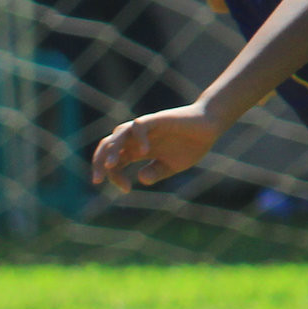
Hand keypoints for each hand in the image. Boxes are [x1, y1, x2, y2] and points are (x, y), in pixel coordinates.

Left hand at [92, 104, 220, 192]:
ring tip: (111, 166)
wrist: (210, 126)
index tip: (126, 189)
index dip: (114, 176)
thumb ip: (155, 173)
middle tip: (97, 180)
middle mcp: (136, 138)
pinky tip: (143, 152)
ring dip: (112, 150)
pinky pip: (139, 125)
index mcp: (136, 150)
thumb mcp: (171, 166)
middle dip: (99, 162)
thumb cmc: (190, 145)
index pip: (114, 162)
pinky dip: (138, 137)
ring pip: (118, 134)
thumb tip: (141, 179)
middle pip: (108, 146)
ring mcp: (145, 128)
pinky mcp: (156, 119)